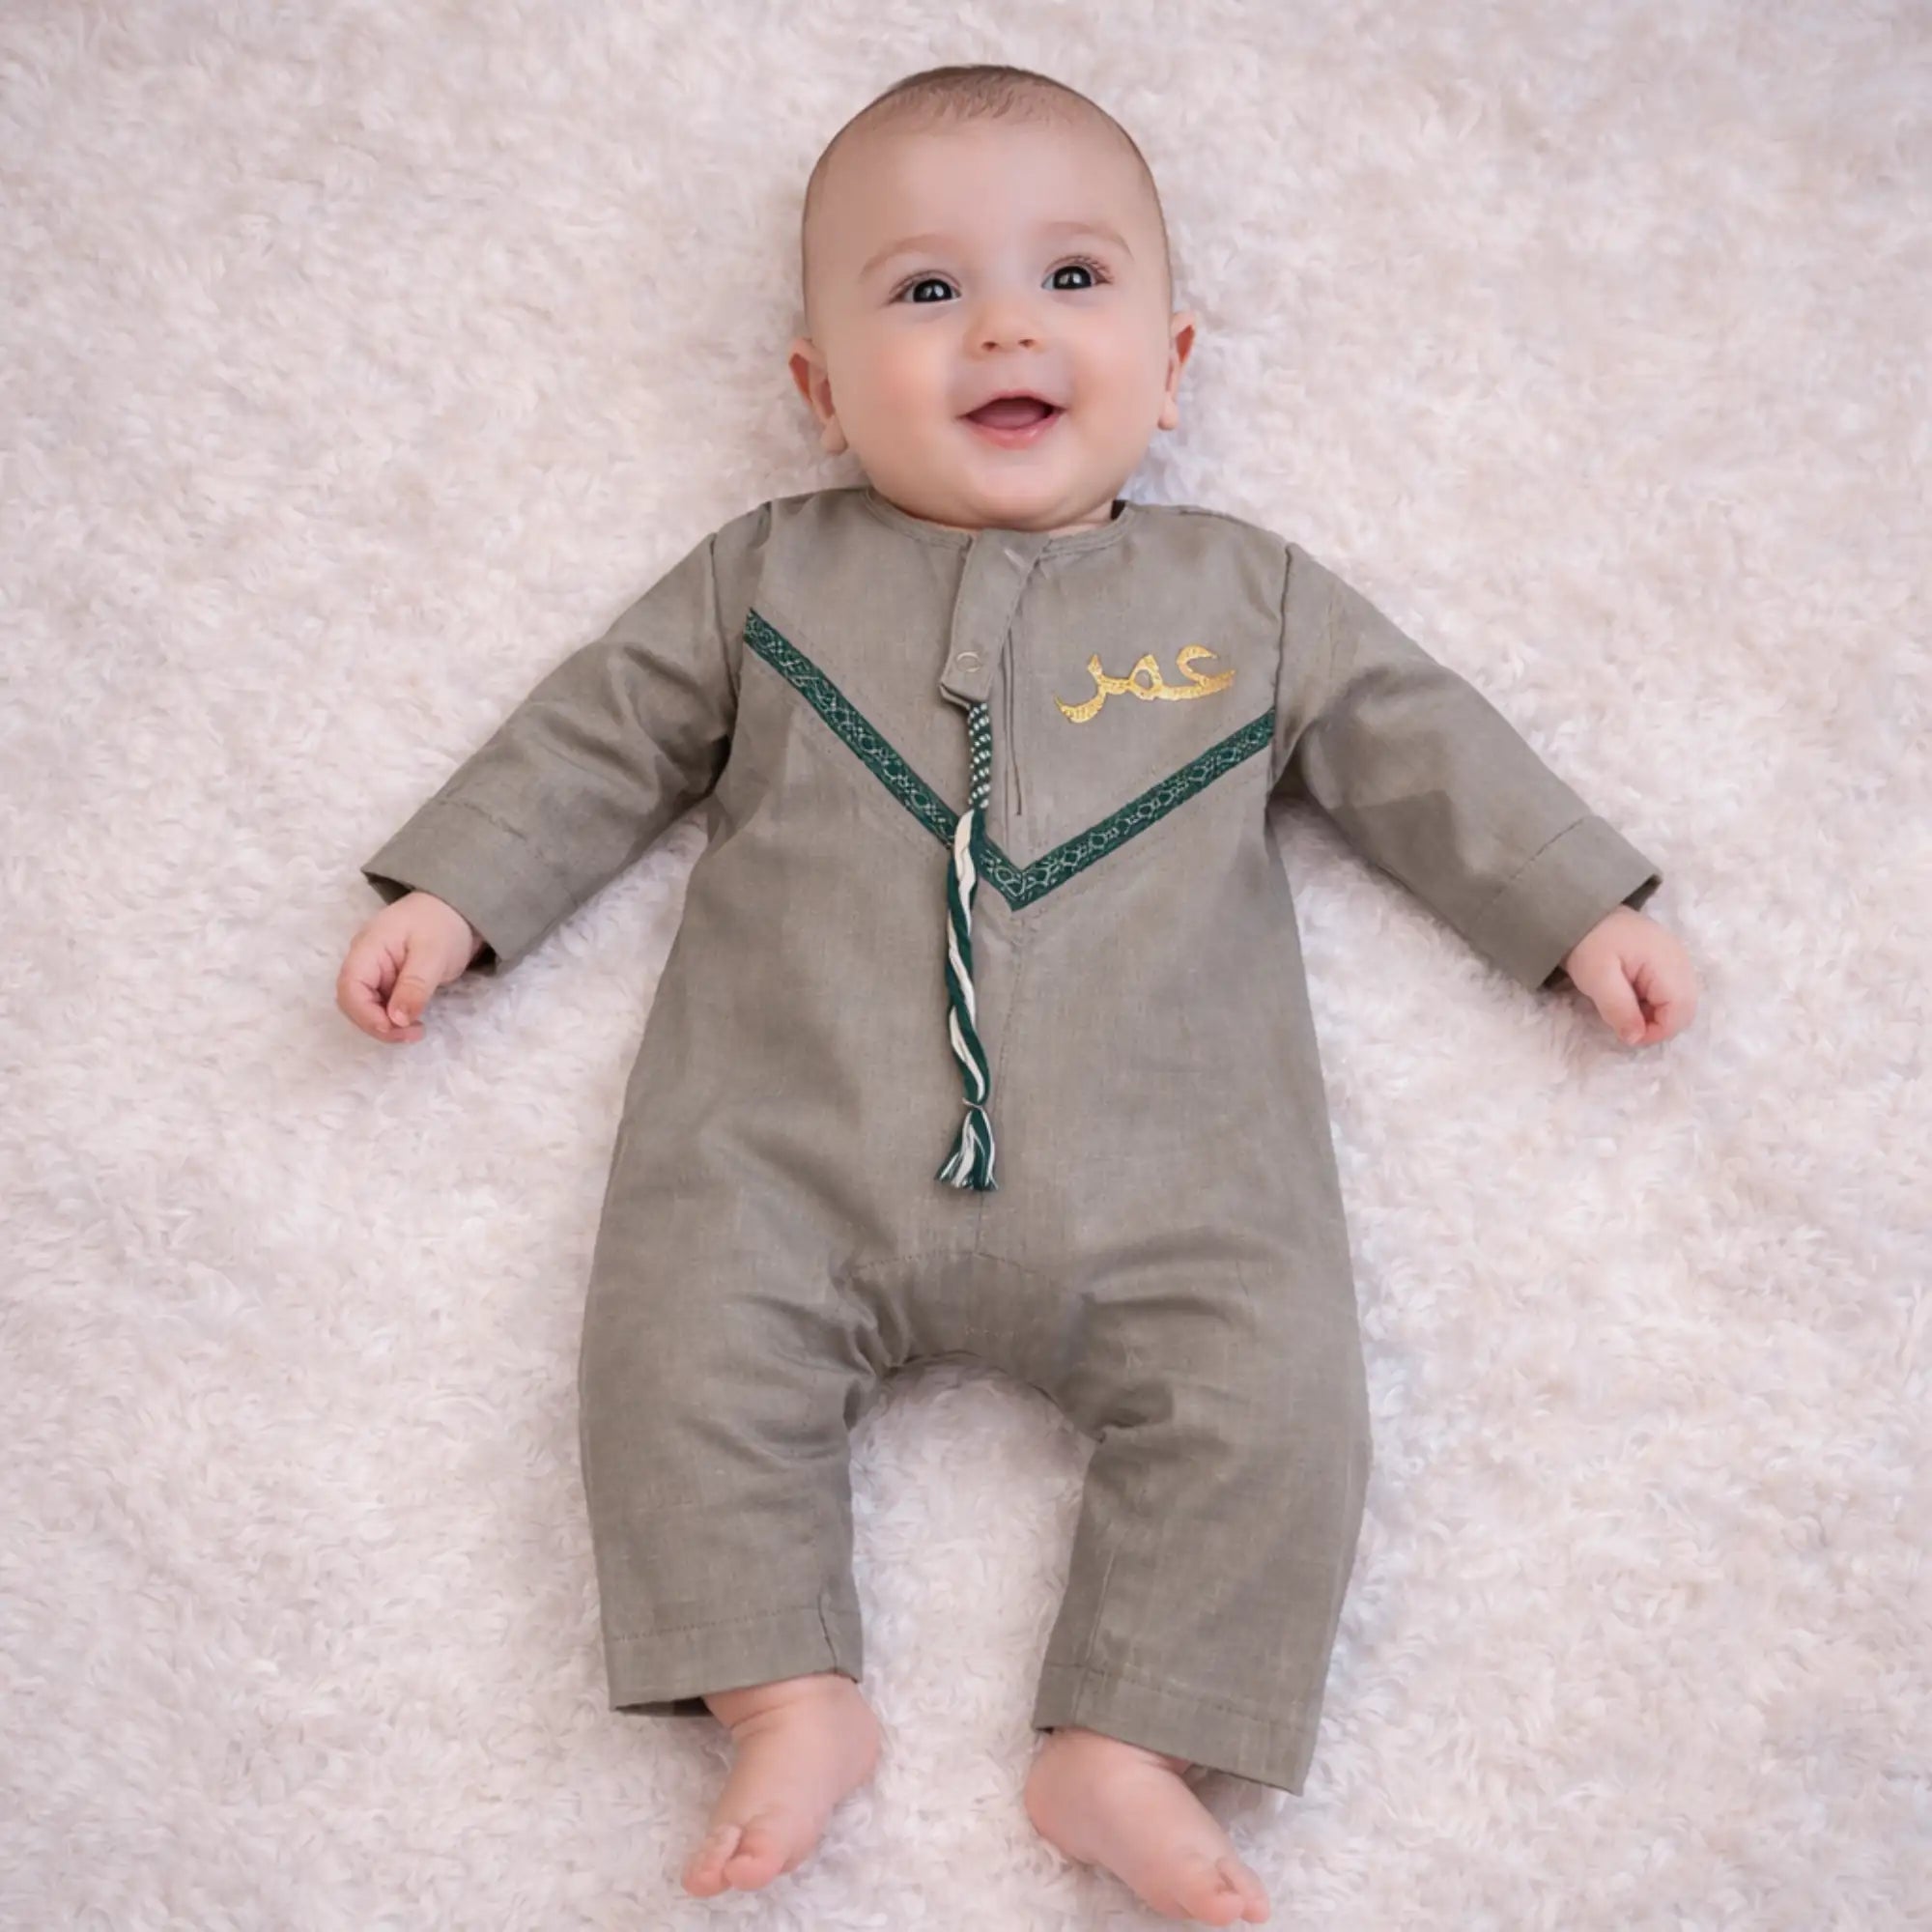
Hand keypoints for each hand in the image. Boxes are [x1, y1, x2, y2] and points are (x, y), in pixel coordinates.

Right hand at [336, 892, 486, 1043]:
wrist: (458, 907)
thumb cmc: (444, 924)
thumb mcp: (433, 954)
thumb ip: (414, 985)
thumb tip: (396, 1020)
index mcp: (367, 948)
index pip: (350, 987)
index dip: (366, 1015)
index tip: (394, 1029)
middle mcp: (364, 961)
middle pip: (354, 1001)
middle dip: (377, 1024)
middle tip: (412, 1034)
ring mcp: (375, 970)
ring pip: (366, 1006)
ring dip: (385, 1024)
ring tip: (415, 1031)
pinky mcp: (388, 979)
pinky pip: (381, 1003)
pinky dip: (394, 1017)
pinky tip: (413, 1022)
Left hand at [1560, 905, 1697, 1046]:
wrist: (1582, 913)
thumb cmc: (1589, 944)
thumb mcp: (1597, 979)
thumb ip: (1619, 1009)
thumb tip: (1636, 1039)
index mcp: (1668, 963)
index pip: (1680, 1011)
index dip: (1658, 1031)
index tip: (1628, 1034)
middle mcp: (1681, 961)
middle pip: (1685, 1008)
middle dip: (1658, 1024)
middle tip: (1626, 1023)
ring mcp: (1678, 959)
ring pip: (1680, 1002)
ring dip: (1656, 1014)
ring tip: (1626, 1007)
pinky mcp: (1668, 961)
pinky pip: (1672, 991)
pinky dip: (1655, 1002)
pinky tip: (1631, 996)